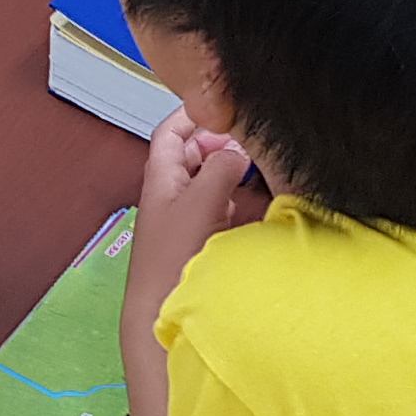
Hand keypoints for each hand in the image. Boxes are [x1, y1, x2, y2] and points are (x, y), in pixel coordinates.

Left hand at [131, 107, 256, 288]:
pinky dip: (232, 196)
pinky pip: (216, 207)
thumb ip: (220, 169)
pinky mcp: (199, 241)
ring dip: (227, 169)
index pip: (170, 133)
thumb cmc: (174, 254)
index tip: (221, 103)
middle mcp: (170, 194)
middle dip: (216, 141)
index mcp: (160, 178)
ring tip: (255, 162)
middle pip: (190, 155)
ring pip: (206, 181)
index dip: (191, 114)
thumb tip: (238, 151)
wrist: (161, 311)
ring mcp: (184, 218)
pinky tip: (251, 199)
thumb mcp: (200, 202)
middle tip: (247, 136)